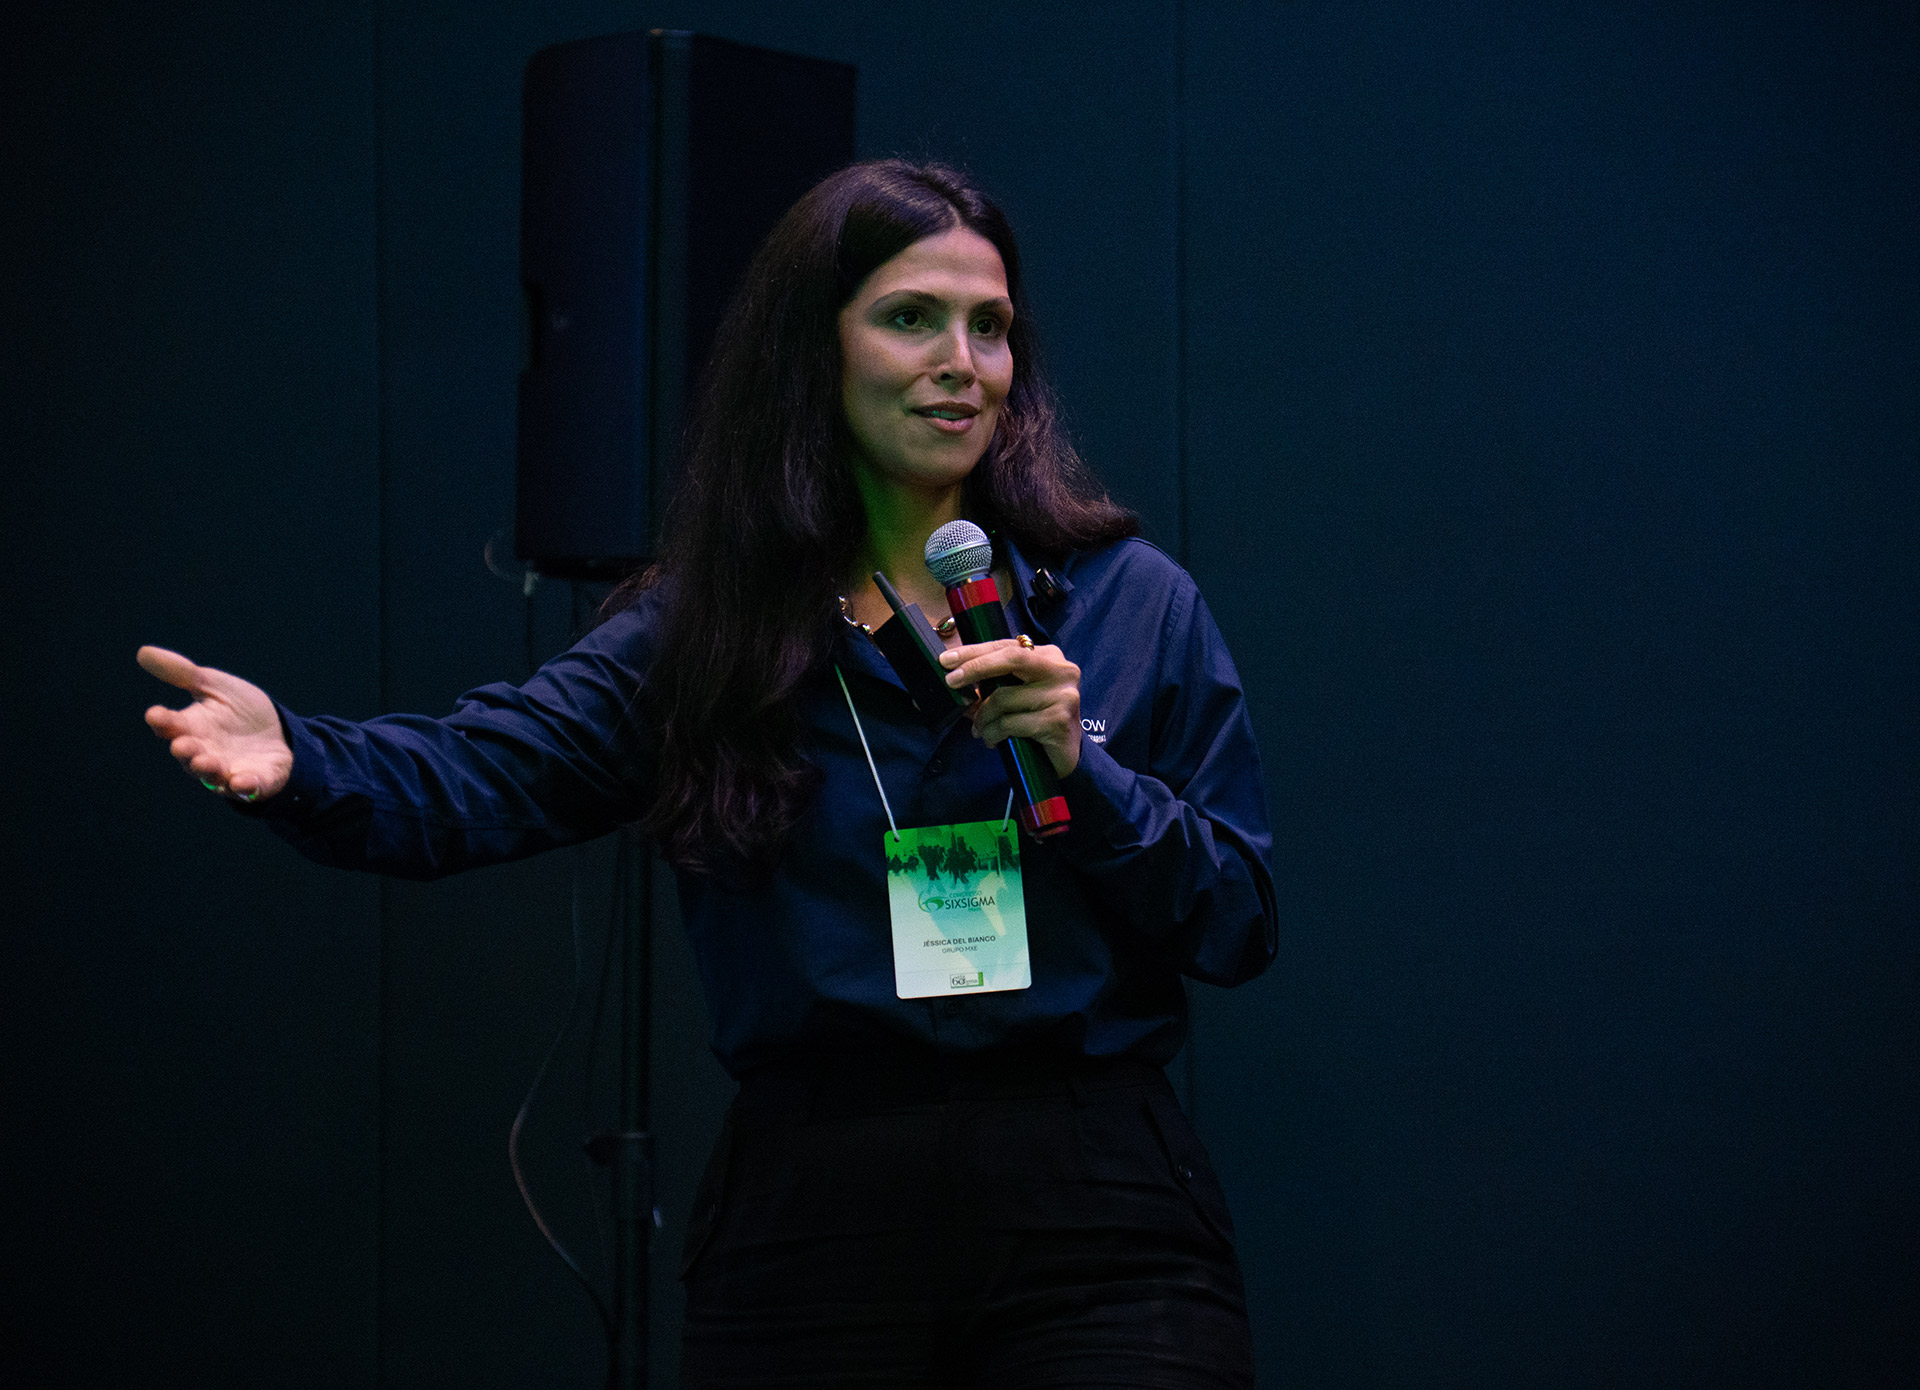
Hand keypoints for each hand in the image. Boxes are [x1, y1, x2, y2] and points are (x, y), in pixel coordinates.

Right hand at [139, 646, 292, 801]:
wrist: (280, 731)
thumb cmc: (239, 711)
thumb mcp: (214, 686)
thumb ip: (183, 674)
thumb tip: (144, 653)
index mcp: (191, 728)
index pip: (170, 726)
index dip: (162, 721)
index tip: (156, 715)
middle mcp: (205, 753)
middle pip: (189, 755)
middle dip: (186, 751)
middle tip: (182, 744)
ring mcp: (229, 771)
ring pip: (213, 776)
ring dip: (208, 770)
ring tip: (205, 762)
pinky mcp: (257, 782)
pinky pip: (249, 788)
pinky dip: (244, 786)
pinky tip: (242, 781)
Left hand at [939, 636, 1081, 776]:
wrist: (1067, 755)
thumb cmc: (1037, 720)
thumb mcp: (1015, 696)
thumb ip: (993, 684)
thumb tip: (955, 680)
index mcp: (1048, 657)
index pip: (1007, 647)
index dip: (974, 651)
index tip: (947, 659)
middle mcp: (1060, 670)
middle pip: (1010, 659)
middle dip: (975, 668)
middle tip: (951, 681)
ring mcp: (1062, 694)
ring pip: (1004, 698)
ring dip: (983, 717)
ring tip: (979, 729)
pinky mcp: (1057, 719)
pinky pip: (1010, 723)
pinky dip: (993, 733)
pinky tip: (992, 740)